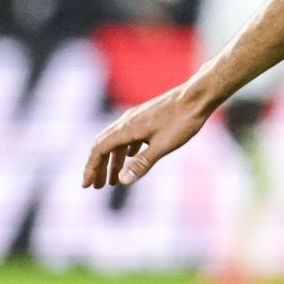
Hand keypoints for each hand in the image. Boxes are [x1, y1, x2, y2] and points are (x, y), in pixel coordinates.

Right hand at [82, 85, 212, 187]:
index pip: (99, 150)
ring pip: (116, 141)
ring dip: (112, 161)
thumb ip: (142, 164)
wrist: (197, 97)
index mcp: (127, 128)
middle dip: (98, 167)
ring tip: (112, 180)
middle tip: (96, 187)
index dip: (91, 168)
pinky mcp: (146, 117)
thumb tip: (122, 181)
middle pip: (103, 146)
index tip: (86, 185)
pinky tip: (129, 158)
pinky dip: (124, 150)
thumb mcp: (163, 146)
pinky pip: (128, 136)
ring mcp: (136, 118)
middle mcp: (126, 121)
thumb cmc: (182, 121)